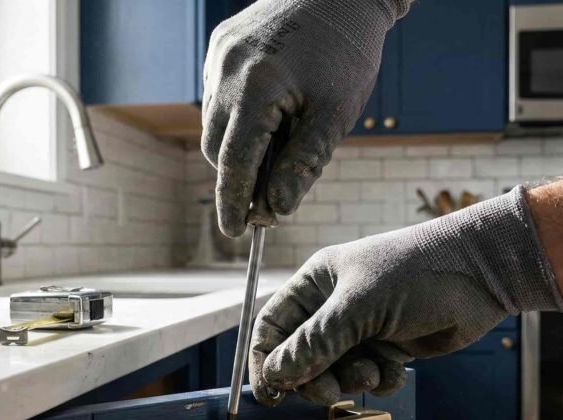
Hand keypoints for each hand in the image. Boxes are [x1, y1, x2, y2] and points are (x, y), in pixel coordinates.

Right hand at [202, 0, 409, 236]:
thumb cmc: (347, 51)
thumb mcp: (336, 114)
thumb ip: (304, 164)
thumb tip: (278, 208)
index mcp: (256, 90)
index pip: (234, 163)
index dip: (233, 202)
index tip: (236, 232)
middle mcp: (226, 72)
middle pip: (217, 148)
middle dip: (239, 175)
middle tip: (272, 192)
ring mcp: (219, 56)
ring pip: (215, 122)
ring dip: (238, 144)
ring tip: (281, 141)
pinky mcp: (219, 45)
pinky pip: (218, 94)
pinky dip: (238, 114)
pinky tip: (272, 110)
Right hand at [249, 187, 562, 405]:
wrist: (481, 274)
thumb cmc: (417, 272)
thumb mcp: (360, 306)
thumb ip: (316, 341)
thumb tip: (275, 375)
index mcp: (316, 283)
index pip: (272, 326)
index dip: (264, 361)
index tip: (269, 395)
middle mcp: (334, 306)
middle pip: (300, 358)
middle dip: (313, 379)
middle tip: (330, 393)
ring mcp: (362, 328)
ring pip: (335, 373)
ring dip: (350, 381)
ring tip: (373, 371)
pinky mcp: (389, 347)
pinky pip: (369, 377)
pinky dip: (380, 381)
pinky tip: (397, 368)